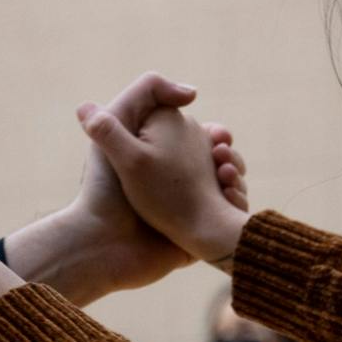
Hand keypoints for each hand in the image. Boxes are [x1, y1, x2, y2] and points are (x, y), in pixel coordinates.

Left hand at [6, 72, 246, 302]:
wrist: (106, 249)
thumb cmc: (106, 189)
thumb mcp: (116, 129)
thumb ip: (141, 96)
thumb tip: (192, 92)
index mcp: (154, 152)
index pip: (195, 132)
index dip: (211, 131)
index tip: (217, 134)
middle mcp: (170, 175)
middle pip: (214, 153)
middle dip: (226, 152)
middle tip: (224, 157)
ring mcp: (184, 204)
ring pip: (225, 181)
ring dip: (234, 175)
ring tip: (228, 178)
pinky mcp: (193, 230)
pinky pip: (226, 213)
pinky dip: (235, 203)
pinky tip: (230, 199)